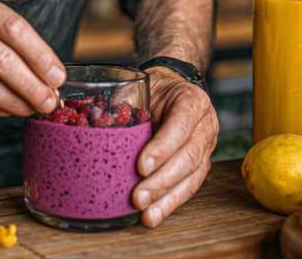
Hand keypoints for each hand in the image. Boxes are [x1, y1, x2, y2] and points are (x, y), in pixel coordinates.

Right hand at [0, 0, 64, 116]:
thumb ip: (1, 31)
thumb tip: (43, 67)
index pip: (12, 27)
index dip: (39, 54)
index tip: (57, 75)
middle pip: (0, 58)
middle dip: (31, 84)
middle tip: (49, 101)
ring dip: (13, 100)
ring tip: (32, 108)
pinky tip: (7, 109)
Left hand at [133, 68, 217, 227]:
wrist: (172, 90)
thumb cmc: (154, 89)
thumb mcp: (138, 87)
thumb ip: (121, 104)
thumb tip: (95, 124)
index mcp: (191, 100)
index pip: (180, 125)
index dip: (162, 147)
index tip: (142, 166)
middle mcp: (205, 124)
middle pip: (189, 157)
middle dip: (162, 181)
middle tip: (138, 197)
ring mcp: (206, 147)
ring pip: (192, 177)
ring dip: (167, 199)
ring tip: (146, 214)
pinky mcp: (200, 165)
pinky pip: (189, 187)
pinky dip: (170, 203)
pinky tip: (154, 214)